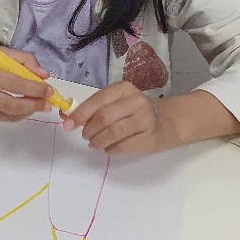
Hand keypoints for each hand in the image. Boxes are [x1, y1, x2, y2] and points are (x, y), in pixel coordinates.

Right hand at [0, 46, 52, 123]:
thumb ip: (19, 59)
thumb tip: (43, 75)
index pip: (13, 83)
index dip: (34, 89)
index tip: (50, 90)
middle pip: (12, 104)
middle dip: (34, 105)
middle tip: (48, 103)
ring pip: (8, 116)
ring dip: (26, 111)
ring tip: (38, 105)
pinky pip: (0, 119)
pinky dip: (13, 114)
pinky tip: (20, 107)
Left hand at [62, 82, 176, 153]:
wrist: (172, 121)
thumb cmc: (138, 111)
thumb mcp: (119, 102)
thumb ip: (96, 108)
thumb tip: (67, 117)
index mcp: (124, 89)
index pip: (97, 100)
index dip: (80, 113)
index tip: (69, 124)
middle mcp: (136, 101)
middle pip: (104, 117)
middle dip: (89, 129)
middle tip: (85, 136)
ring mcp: (145, 119)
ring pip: (113, 133)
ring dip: (98, 141)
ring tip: (94, 144)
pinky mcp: (151, 137)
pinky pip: (124, 146)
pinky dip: (111, 149)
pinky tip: (108, 149)